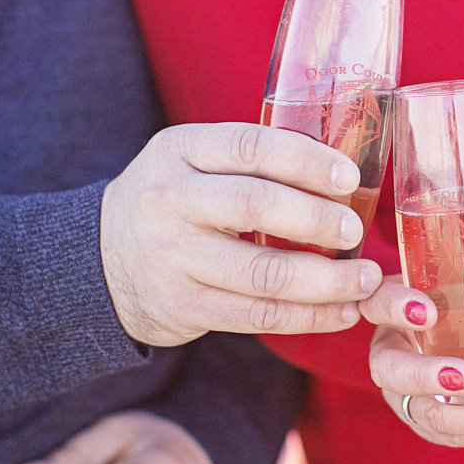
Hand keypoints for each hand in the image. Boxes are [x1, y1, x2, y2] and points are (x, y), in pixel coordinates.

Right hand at [101, 122, 405, 346]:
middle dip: (317, 220)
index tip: (348, 177)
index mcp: (179, 150)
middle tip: (356, 231)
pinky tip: (341, 312)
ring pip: (262, 272)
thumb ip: (251, 164)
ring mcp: (172, 257)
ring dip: (325, 280)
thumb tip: (345, 177)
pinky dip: (307, 316)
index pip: (249, 147)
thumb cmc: (174, 203)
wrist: (98, 263)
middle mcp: (169, 200)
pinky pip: (257, 316)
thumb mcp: (193, 164)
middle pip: (255, 206)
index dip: (305, 160)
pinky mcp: (183, 307)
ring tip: (365, 280)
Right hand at [361, 257, 463, 445]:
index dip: (396, 307)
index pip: (378, 303)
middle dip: (426, 376)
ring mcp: (404, 395)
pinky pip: (453, 434)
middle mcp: (388, 355)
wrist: (439, 337)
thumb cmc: (451, 303)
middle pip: (391, 371)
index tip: (427, 311)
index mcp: (387, 311)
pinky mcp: (427, 421)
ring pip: (426, 415)